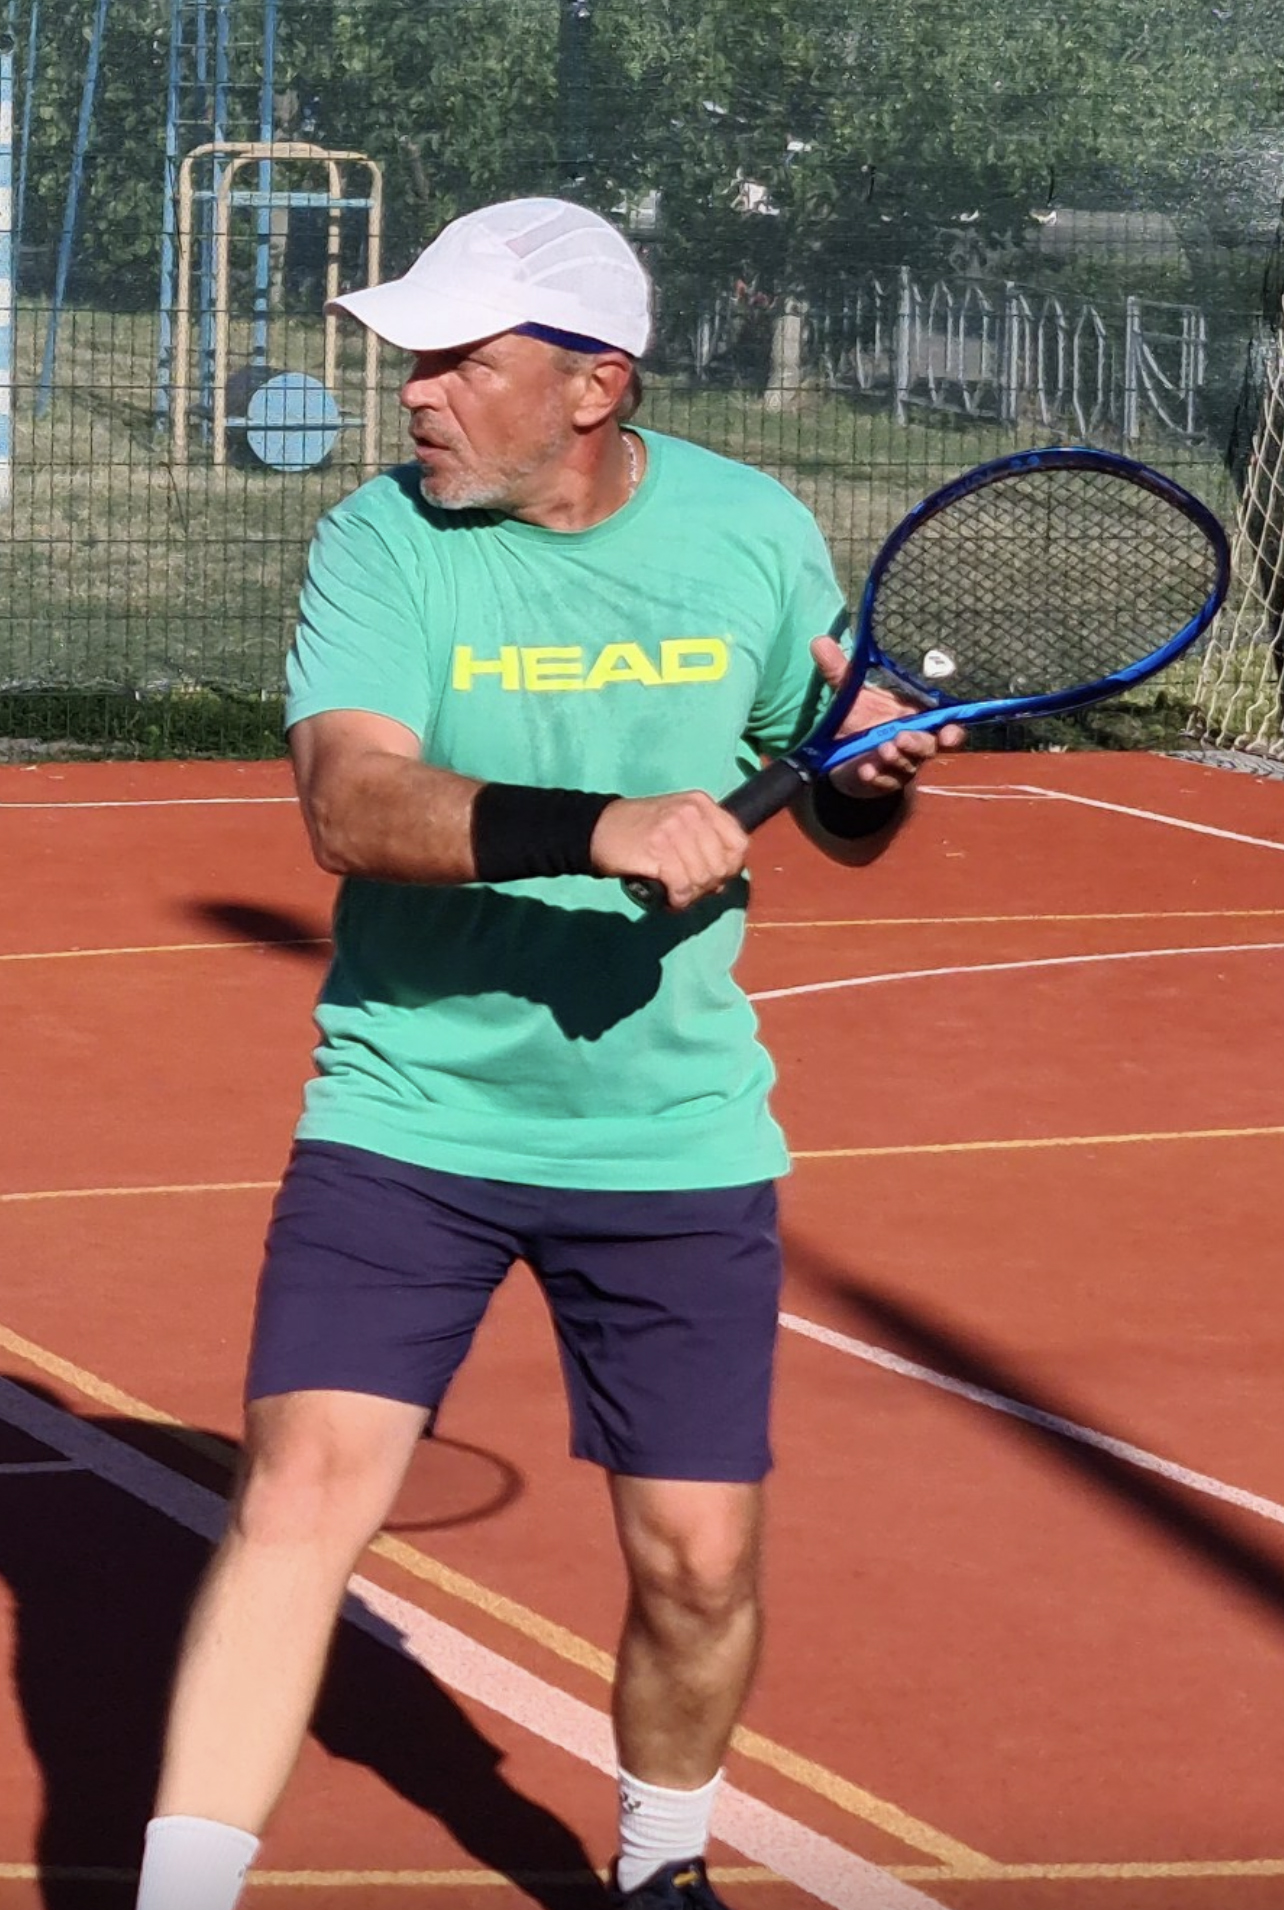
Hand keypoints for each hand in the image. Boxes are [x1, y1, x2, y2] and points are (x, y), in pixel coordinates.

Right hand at [590, 791, 747, 912]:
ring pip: (703, 877)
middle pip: (721, 864)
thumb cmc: (640, 829)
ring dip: (692, 894)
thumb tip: (725, 879)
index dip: (731, 868)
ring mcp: (673, 829)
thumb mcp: (678, 822)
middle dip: (709, 885)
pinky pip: (682, 885)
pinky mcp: (657, 849)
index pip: (739, 843)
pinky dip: (679, 899)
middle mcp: (691, 812)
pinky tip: (671, 899)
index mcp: (701, 804)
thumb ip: (704, 842)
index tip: (715, 878)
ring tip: (680, 895)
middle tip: (692, 891)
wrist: (598, 828)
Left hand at [810, 634, 965, 797]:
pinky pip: (885, 782)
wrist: (844, 756)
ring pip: (908, 766)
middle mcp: (917, 745)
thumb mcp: (851, 695)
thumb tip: (819, 641)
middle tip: (900, 737)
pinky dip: (877, 777)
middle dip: (917, 744)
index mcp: (919, 720)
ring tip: (882, 750)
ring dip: (896, 759)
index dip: (952, 732)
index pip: (947, 727)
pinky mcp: (884, 783)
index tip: (948, 733)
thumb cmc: (861, 720)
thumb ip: (842, 671)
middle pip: (929, 748)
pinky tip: (865, 770)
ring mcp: (903, 766)